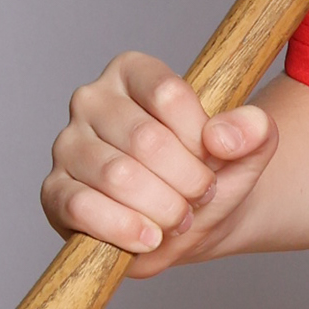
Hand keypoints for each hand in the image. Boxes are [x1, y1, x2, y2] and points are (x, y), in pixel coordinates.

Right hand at [44, 53, 278, 275]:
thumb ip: (254, 131)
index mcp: (133, 72)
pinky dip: (123, 228)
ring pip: (117, 176)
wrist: (193, 220)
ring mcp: (67, 146)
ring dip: (162, 207)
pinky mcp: (54, 191)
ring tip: (180, 217)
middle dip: (187, 179)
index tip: (214, 158)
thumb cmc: (213, 172)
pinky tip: (150, 237)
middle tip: (201, 196)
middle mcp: (92, 100)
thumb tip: (222, 137)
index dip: (200, 137)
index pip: (168, 94)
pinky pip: (82, 207)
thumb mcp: (250, 149)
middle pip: (145, 139)